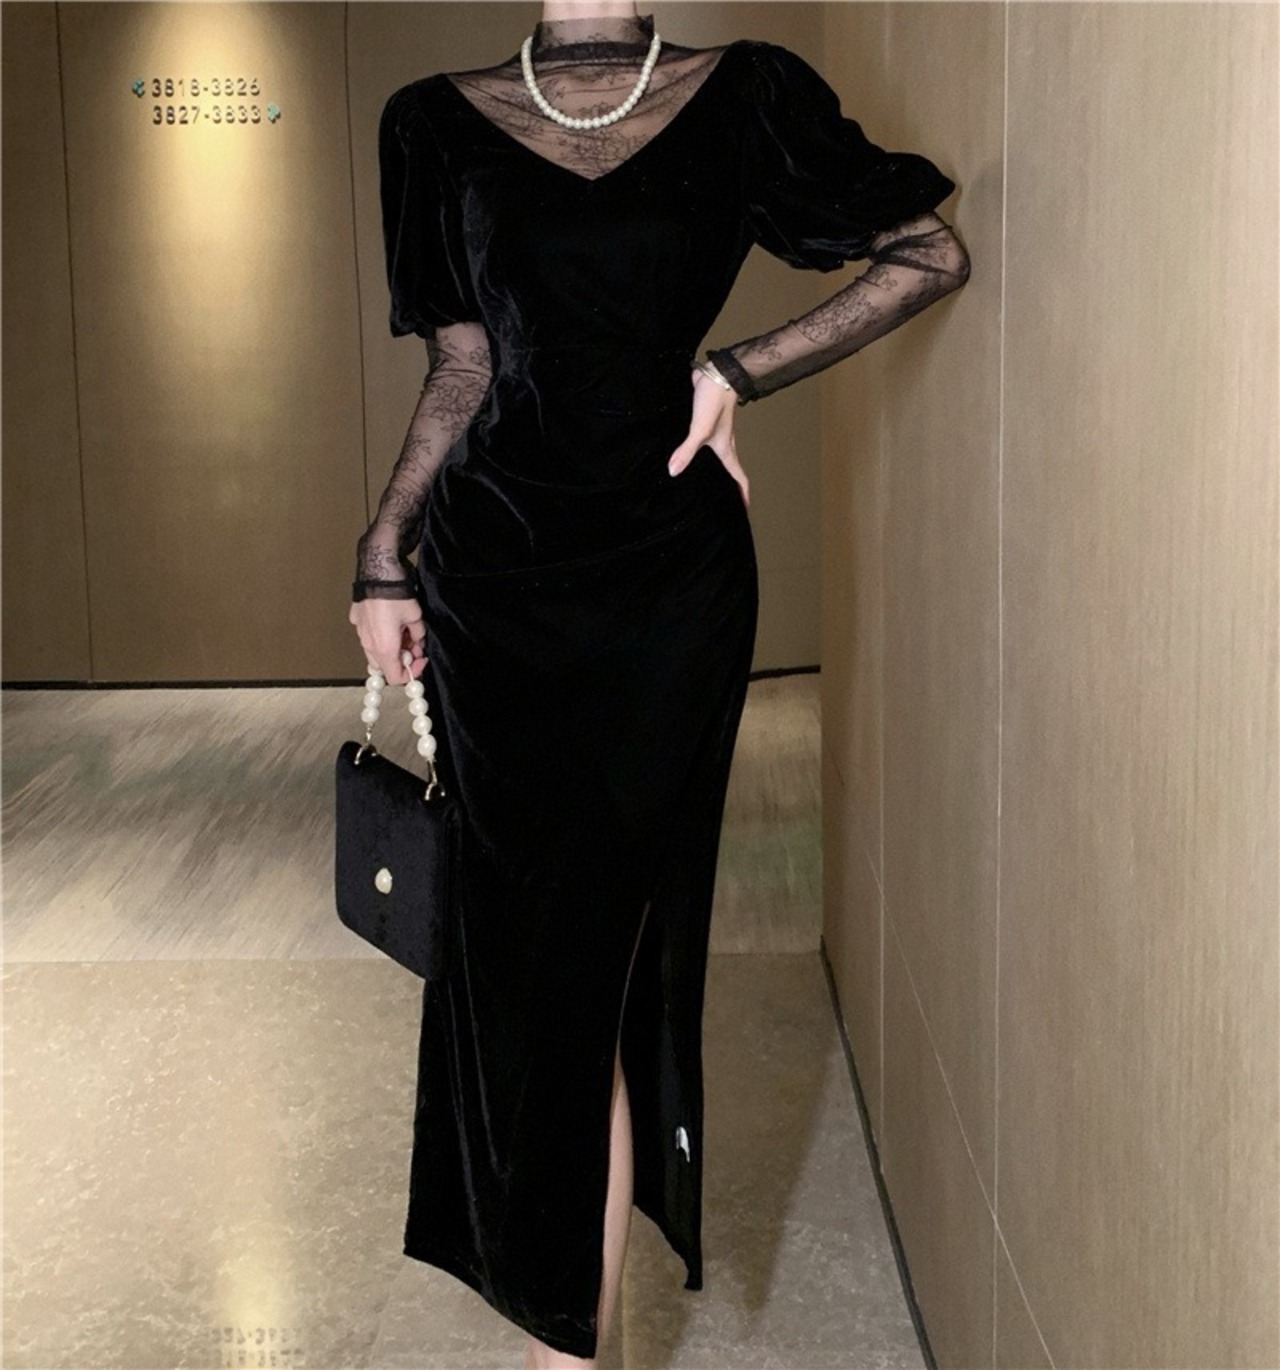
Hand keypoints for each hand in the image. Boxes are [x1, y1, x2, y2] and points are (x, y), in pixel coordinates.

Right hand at [348, 595, 426, 684]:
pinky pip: (368, 636)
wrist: (378, 573)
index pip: (396, 678)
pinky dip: (380, 635)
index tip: (420, 661)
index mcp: (385, 649)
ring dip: (391, 649)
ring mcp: (360, 633)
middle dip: (402, 660)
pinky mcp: (357, 622)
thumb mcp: (416, 618)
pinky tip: (389, 622)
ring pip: (375, 653)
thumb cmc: (395, 595)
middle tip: (413, 646)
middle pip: (385, 666)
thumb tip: (418, 642)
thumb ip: (418, 636)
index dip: (411, 673)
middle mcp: (369, 645)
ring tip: (403, 632)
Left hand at [668, 367, 749, 506]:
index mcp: (726, 449)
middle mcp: (722, 443)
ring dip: (713, 471)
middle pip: (727, 471)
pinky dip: (696, 454)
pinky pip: (700, 444)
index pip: (738, 477)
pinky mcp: (702, 423)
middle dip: (728, 487)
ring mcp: (713, 433)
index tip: (744, 510)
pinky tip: (683, 456)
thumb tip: (674, 472)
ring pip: (714, 458)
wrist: (715, 374)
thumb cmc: (714, 401)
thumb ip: (687, 451)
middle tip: (723, 503)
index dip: (742, 494)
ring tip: (703, 484)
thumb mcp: (700, 430)